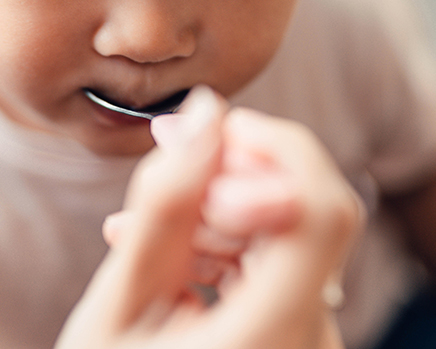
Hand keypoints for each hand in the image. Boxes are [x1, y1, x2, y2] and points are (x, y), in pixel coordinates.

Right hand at [55, 87, 362, 348]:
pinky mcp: (299, 346)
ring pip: (293, 236)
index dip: (271, 149)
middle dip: (238, 175)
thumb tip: (210, 111)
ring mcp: (311, 347)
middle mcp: (312, 342)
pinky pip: (283, 273)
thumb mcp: (115, 312)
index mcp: (272, 334)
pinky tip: (169, 268)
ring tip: (138, 236)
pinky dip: (231, 252)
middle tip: (162, 172)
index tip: (202, 138)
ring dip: (224, 214)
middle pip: (313, 211)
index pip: (320, 205)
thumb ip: (166, 206)